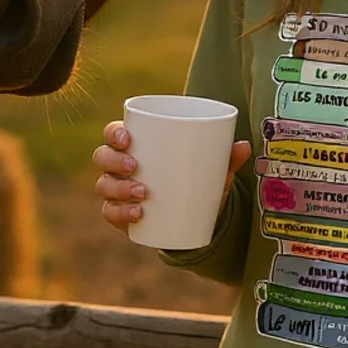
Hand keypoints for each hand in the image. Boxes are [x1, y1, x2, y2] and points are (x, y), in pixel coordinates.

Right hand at [92, 120, 251, 234]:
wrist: (191, 215)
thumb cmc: (193, 179)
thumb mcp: (210, 169)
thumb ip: (225, 157)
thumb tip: (245, 145)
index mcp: (136, 145)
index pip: (113, 133)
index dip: (114, 133)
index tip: (128, 139)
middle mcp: (119, 166)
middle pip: (102, 157)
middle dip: (114, 161)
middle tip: (136, 168)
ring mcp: (117, 190)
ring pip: (103, 185)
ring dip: (119, 189)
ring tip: (144, 194)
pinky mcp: (120, 214)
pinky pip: (110, 213)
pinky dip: (121, 213)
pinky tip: (137, 215)